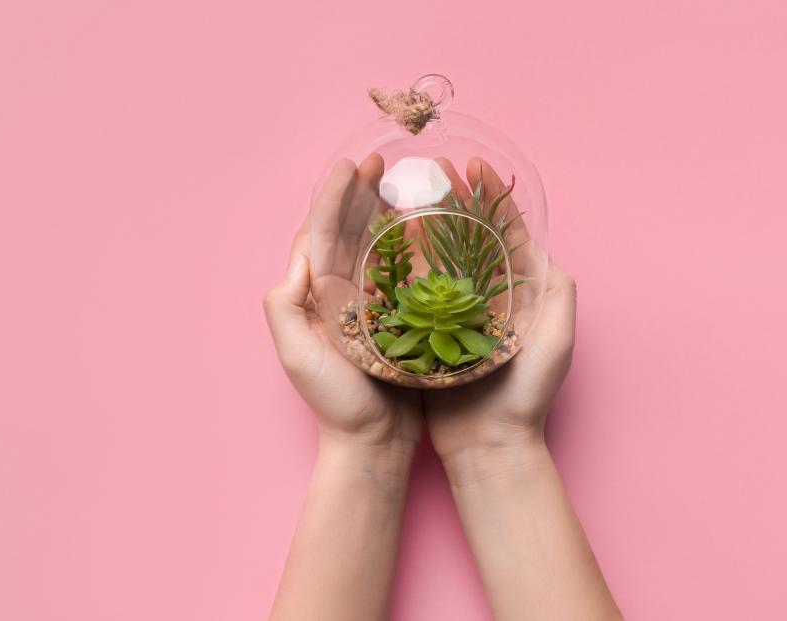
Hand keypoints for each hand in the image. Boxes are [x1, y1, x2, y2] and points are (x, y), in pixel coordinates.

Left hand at [263, 155, 421, 450]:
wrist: (372, 445)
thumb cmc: (334, 402)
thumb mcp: (296, 354)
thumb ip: (285, 304)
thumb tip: (300, 255)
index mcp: (314, 293)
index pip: (319, 231)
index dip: (333, 195)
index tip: (353, 165)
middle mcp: (338, 293)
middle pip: (347, 230)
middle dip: (361, 193)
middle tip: (382, 163)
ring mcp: (368, 305)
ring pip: (375, 246)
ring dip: (385, 212)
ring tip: (404, 183)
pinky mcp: (397, 320)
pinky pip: (403, 273)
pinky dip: (411, 246)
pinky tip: (427, 228)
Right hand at [423, 157, 576, 479]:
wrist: (489, 447)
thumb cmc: (526, 396)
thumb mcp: (556, 339)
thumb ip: (555, 292)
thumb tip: (540, 247)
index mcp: (519, 292)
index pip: (505, 231)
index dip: (490, 196)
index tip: (474, 165)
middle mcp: (484, 298)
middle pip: (467, 237)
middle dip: (452, 200)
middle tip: (432, 171)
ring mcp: (453, 315)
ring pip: (436, 259)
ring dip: (422, 224)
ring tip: (405, 195)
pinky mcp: (425, 334)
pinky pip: (410, 292)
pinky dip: (399, 265)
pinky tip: (383, 243)